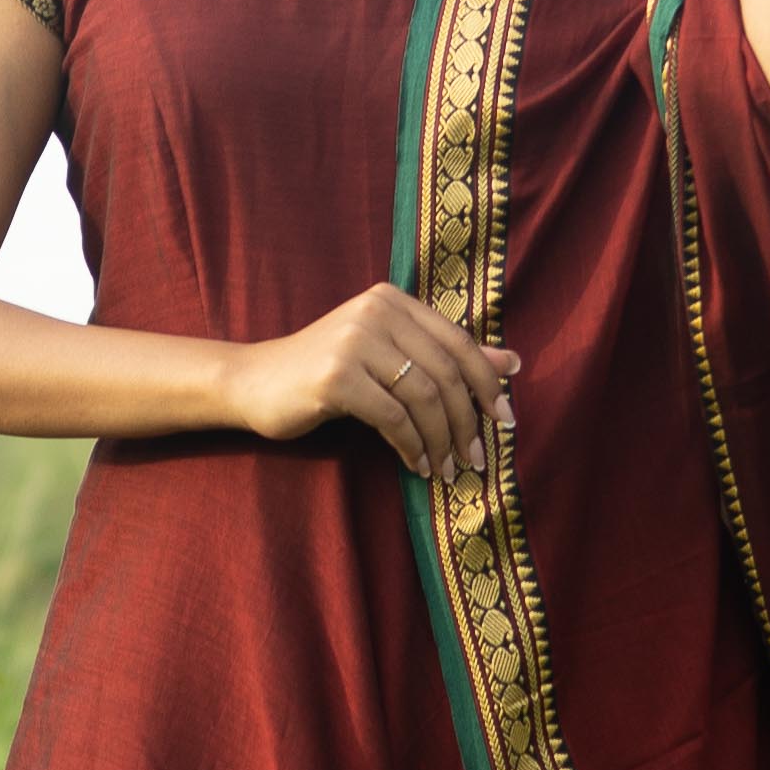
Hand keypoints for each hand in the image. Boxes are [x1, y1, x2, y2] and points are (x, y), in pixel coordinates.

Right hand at [236, 283, 519, 480]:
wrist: (255, 382)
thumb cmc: (327, 372)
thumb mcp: (389, 357)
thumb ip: (445, 356)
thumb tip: (513, 362)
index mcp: (392, 300)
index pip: (458, 342)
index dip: (488, 384)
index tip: (505, 421)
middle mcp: (376, 311)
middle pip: (445, 372)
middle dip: (467, 422)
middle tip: (476, 458)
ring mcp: (354, 341)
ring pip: (422, 398)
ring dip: (440, 440)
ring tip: (445, 469)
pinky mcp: (336, 376)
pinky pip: (392, 418)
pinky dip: (411, 446)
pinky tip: (415, 463)